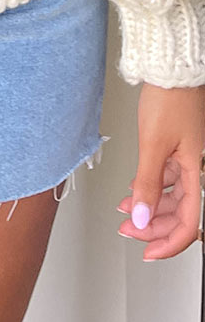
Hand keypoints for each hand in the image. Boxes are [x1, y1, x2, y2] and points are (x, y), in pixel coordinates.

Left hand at [116, 82, 204, 260]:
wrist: (171, 69)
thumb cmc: (169, 98)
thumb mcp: (153, 145)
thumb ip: (147, 184)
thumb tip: (140, 216)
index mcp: (196, 172)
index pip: (189, 223)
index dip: (168, 243)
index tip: (147, 252)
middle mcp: (196, 168)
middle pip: (179, 213)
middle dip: (152, 226)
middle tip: (129, 231)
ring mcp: (187, 158)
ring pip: (172, 196)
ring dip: (149, 207)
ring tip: (125, 213)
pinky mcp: (177, 146)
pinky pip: (167, 178)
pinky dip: (150, 188)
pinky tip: (133, 191)